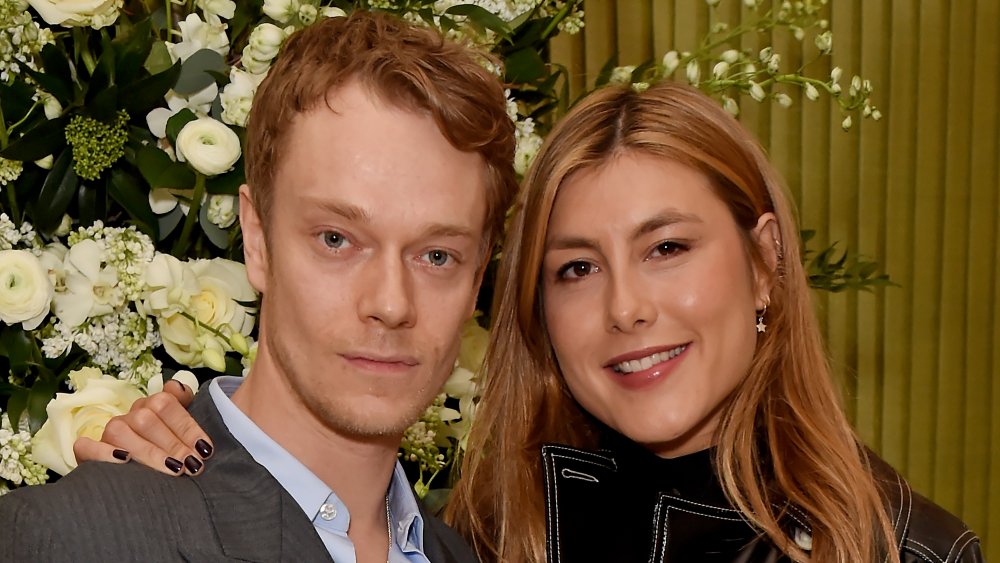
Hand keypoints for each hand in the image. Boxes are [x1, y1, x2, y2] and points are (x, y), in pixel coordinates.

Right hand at [72, 380, 213, 475]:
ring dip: (148, 452)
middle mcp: (128, 416)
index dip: (187, 427)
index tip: (205, 450)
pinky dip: (103, 453)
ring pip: (120, 432)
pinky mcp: (87, 453)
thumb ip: (185, 404)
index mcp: (151, 405)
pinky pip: (85, 446)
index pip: (167, 404)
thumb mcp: (182, 428)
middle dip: (173, 444)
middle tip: (193, 465)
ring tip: (173, 470)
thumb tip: (179, 388)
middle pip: (146, 419)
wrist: (141, 476)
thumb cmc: (169, 451)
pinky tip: (125, 462)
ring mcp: (107, 433)